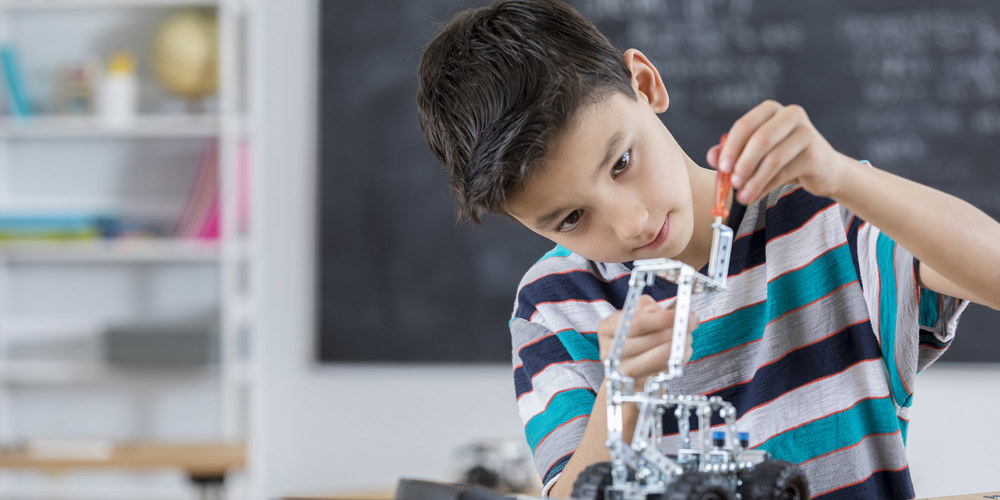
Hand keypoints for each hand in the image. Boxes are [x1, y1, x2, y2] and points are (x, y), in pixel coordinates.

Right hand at [597, 295, 696, 384]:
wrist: (627, 368)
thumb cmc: (635, 337)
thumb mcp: (636, 316)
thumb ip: (646, 307)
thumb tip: (660, 311)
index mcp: (607, 329)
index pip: (637, 322)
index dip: (663, 318)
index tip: (682, 313)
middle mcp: (611, 351)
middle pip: (649, 339)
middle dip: (676, 330)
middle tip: (691, 323)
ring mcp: (623, 371)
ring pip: (660, 356)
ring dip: (680, 344)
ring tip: (687, 337)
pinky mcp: (638, 385)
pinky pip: (665, 370)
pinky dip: (679, 358)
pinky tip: (682, 350)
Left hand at [706, 100, 856, 205]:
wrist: (823, 169)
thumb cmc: (784, 157)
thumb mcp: (756, 153)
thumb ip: (733, 152)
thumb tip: (713, 156)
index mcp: (771, 110)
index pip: (745, 125)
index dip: (731, 147)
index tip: (722, 167)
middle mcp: (791, 115)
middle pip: (760, 139)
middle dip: (743, 164)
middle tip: (733, 183)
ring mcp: (807, 133)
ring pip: (773, 158)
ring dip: (754, 180)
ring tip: (743, 196)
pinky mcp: (816, 154)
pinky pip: (785, 173)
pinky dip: (766, 187)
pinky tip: (755, 196)